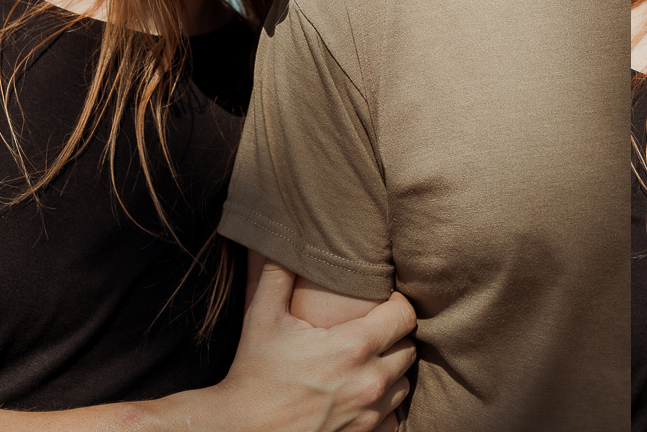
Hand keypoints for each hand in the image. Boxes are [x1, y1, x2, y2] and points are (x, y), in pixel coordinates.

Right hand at [213, 260, 417, 431]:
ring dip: (390, 373)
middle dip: (393, 339)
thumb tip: (282, 234)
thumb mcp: (262, 317)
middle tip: (371, 333)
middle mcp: (369, 382)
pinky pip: (394, 418)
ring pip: (404, 384)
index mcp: (354, 347)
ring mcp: (368, 415)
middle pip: (408, 350)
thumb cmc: (252, 373)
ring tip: (365, 364)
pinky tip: (361, 396)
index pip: (406, 316)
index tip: (382, 305)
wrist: (238, 431)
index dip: (397, 307)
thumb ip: (277, 273)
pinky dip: (383, 407)